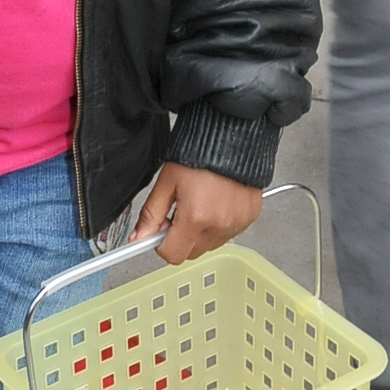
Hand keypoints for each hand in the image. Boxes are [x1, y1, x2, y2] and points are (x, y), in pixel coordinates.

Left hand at [129, 163, 262, 264]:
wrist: (232, 135)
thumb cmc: (199, 152)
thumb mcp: (166, 181)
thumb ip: (151, 214)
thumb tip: (139, 238)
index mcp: (196, 217)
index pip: (173, 255)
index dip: (162, 244)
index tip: (161, 228)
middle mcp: (219, 225)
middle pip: (191, 252)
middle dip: (181, 238)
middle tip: (180, 211)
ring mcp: (237, 223)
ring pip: (210, 245)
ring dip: (201, 232)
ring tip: (201, 202)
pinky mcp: (250, 218)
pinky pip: (228, 234)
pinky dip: (219, 224)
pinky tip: (217, 202)